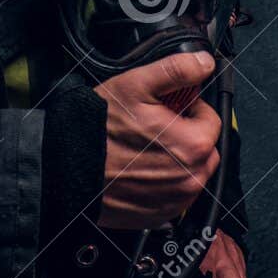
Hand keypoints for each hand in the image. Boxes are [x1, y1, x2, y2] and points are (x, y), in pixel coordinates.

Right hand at [92, 51, 220, 229]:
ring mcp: (177, 200)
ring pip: (192, 171)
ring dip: (177, 159)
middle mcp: (191, 178)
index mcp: (194, 145)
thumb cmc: (98, 129)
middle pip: (204, 147)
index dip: (189, 109)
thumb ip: (177, 70)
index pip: (211, 120)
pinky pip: (176, 194)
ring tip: (143, 148)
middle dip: (186, 135)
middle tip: (153, 128)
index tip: (167, 109)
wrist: (65, 168)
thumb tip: (204, 63)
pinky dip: (164, 182)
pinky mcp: (161, 214)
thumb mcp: (137, 85)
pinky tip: (139, 170)